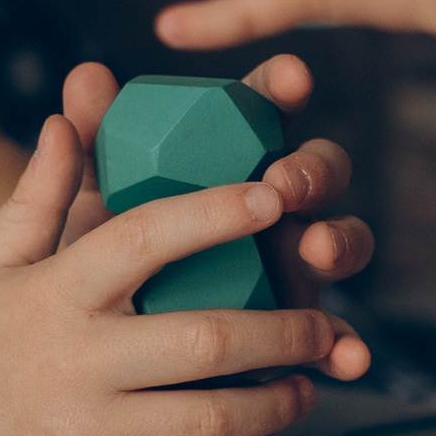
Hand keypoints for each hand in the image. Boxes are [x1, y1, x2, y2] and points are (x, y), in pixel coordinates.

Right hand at [0, 111, 353, 435]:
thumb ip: (39, 196)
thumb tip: (71, 116)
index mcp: (52, 294)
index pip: (143, 237)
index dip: (216, 214)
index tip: (275, 198)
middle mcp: (70, 362)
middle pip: (205, 337)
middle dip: (284, 330)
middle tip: (323, 325)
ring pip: (207, 420)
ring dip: (274, 407)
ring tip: (304, 392)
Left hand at [50, 51, 374, 379]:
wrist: (93, 348)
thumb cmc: (96, 257)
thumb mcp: (89, 203)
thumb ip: (96, 143)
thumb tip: (86, 76)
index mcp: (230, 156)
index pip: (264, 108)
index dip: (281, 87)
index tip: (288, 77)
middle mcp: (275, 204)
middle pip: (318, 171)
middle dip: (313, 170)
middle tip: (285, 181)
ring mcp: (293, 266)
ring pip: (340, 242)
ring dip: (340, 240)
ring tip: (316, 251)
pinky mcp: (300, 331)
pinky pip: (334, 338)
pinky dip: (347, 347)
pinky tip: (349, 359)